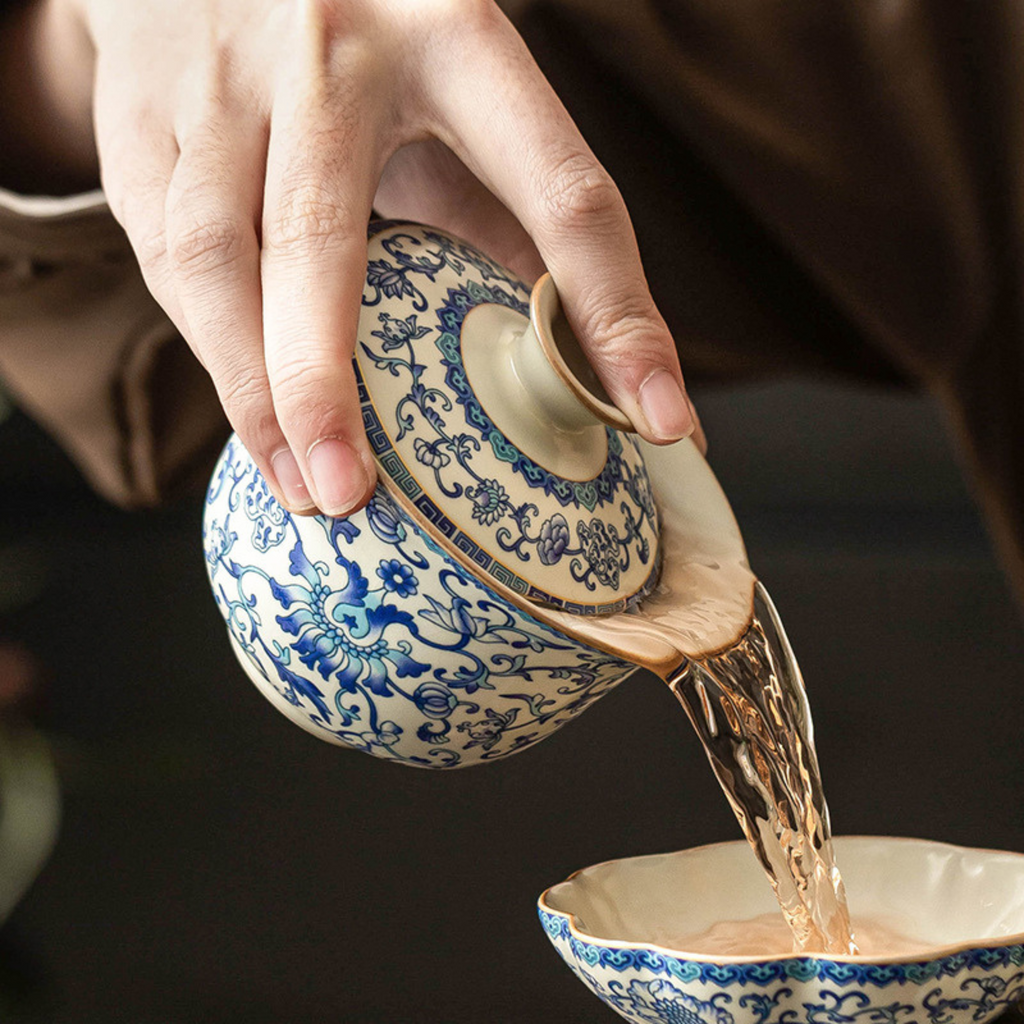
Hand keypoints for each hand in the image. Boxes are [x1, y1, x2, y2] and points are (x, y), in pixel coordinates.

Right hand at [58, 0, 701, 513]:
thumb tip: (591, 368)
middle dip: (328, 382)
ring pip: (214, 254)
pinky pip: (162, 249)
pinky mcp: (138, 112)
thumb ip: (512, 216)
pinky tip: (250, 414)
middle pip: (321, 238)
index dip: (618, 314)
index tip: (660, 421)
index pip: (562, 192)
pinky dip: (206, 344)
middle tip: (354, 495)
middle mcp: (331, 50)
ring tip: (299, 484)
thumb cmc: (371, 51)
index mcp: (458, 40)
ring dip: (249, 388)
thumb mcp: (460, 100)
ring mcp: (220, 77)